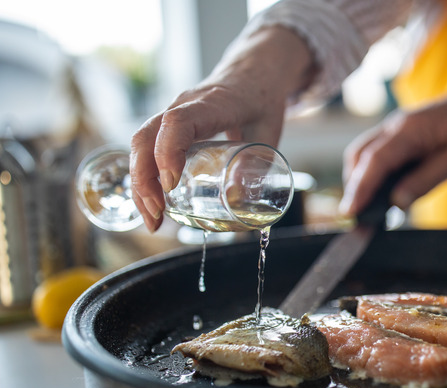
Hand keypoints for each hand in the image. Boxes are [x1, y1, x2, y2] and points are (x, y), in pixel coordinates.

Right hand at [129, 26, 313, 231]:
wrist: (254, 71)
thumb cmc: (262, 99)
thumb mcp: (269, 131)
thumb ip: (257, 161)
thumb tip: (237, 198)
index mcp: (211, 103)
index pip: (178, 121)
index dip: (168, 151)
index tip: (170, 183)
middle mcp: (183, 105)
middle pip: (146, 136)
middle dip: (144, 178)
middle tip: (157, 214)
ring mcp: (171, 113)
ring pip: (140, 144)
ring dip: (140, 183)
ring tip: (152, 220)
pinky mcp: (169, 124)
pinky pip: (147, 148)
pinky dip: (145, 177)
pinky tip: (152, 205)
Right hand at [339, 68, 446, 215]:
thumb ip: (426, 180)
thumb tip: (397, 202)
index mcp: (410, 131)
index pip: (376, 160)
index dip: (361, 188)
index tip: (351, 213)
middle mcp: (395, 127)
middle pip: (360, 157)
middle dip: (354, 189)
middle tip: (356, 220)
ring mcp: (393, 129)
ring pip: (362, 155)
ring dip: (359, 181)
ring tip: (365, 210)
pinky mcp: (397, 136)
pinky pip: (374, 154)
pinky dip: (369, 174)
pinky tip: (378, 194)